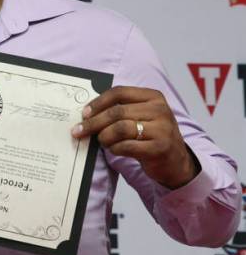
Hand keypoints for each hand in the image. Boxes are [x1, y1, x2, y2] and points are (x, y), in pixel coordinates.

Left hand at [71, 86, 199, 188]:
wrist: (175, 161)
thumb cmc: (150, 136)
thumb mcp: (141, 117)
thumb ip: (120, 110)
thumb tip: (87, 113)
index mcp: (153, 97)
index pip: (119, 92)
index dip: (98, 102)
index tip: (84, 113)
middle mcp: (160, 110)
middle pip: (117, 112)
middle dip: (93, 123)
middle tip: (79, 131)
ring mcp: (162, 129)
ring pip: (120, 129)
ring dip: (104, 137)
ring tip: (102, 141)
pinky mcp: (159, 148)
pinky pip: (126, 146)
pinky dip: (114, 148)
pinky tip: (114, 149)